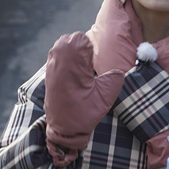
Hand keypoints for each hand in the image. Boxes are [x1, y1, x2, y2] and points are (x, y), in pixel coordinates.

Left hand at [44, 32, 123, 166]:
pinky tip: (74, 66)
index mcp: (73, 69)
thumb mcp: (104, 98)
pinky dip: (65, 55)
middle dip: (80, 44)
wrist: (63, 129)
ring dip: (72, 49)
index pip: (79, 40)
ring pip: (60, 44)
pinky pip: (55, 54)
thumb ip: (114, 79)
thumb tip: (119, 69)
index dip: (88, 45)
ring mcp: (52, 68)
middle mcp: (59, 65)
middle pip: (68, 38)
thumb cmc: (83, 115)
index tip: (93, 56)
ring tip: (81, 61)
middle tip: (88, 58)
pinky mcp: (49, 73)